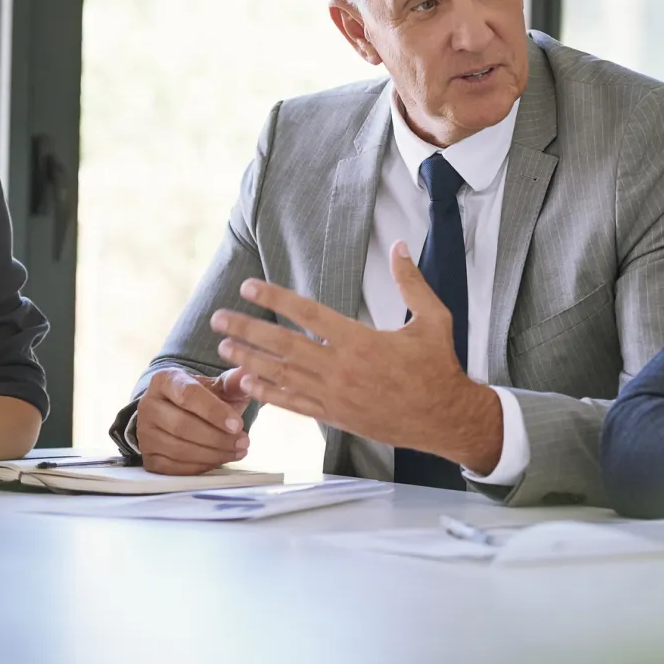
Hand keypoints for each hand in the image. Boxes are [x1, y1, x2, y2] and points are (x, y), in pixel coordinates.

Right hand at [134, 367, 251, 475]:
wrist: (181, 414)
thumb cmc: (204, 399)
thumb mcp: (219, 386)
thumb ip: (234, 382)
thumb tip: (249, 375)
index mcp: (165, 380)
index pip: (188, 395)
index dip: (215, 412)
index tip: (238, 425)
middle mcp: (148, 405)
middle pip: (182, 425)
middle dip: (217, 437)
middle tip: (244, 442)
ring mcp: (145, 433)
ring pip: (178, 449)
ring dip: (213, 453)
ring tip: (238, 451)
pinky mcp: (147, 457)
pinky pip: (173, 467)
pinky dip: (201, 466)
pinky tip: (221, 460)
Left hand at [210, 242, 502, 471]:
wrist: (444, 418)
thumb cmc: (439, 366)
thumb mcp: (433, 318)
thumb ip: (411, 282)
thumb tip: (401, 246)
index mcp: (361, 341)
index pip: (308, 313)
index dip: (275, 299)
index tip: (248, 287)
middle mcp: (341, 368)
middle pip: (283, 345)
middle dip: (247, 330)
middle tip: (219, 318)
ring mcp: (335, 396)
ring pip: (282, 376)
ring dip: (249, 360)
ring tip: (224, 347)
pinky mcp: (336, 417)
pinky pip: (293, 404)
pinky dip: (267, 394)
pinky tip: (247, 384)